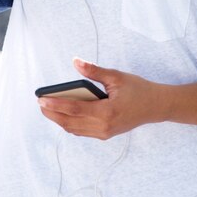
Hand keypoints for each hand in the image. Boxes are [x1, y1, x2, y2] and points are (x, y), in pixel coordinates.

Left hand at [37, 58, 165, 139]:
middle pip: (70, 122)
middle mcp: (103, 126)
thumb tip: (76, 62)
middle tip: (40, 102)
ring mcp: (104, 133)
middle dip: (52, 113)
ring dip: (59, 119)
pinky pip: (81, 131)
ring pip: (74, 129)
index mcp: (106, 112)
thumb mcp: (116, 77)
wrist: (156, 106)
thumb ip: (94, 71)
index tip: (41, 99)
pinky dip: (70, 123)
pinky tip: (63, 114)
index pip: (74, 109)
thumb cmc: (138, 89)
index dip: (56, 104)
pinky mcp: (105, 134)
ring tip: (47, 107)